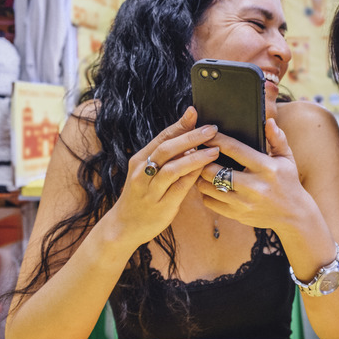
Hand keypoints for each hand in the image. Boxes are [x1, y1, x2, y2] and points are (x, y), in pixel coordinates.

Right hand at [107, 107, 220, 247]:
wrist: (124, 226)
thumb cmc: (142, 195)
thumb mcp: (148, 172)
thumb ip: (167, 157)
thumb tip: (191, 138)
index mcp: (140, 160)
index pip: (161, 137)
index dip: (179, 124)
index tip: (194, 112)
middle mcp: (142, 173)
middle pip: (167, 149)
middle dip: (190, 137)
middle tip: (211, 129)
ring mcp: (150, 190)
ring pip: (173, 169)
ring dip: (195, 157)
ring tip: (214, 150)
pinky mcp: (161, 206)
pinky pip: (179, 188)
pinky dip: (193, 177)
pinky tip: (205, 169)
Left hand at [196, 118, 310, 231]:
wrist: (294, 214)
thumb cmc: (288, 181)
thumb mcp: (287, 158)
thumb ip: (277, 138)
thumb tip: (268, 121)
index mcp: (266, 168)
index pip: (234, 149)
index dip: (217, 140)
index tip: (207, 134)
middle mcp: (254, 186)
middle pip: (214, 170)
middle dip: (203, 160)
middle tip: (199, 153)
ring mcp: (244, 203)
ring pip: (208, 187)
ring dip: (201, 177)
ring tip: (201, 168)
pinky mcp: (238, 215)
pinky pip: (210, 202)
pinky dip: (205, 193)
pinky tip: (209, 185)